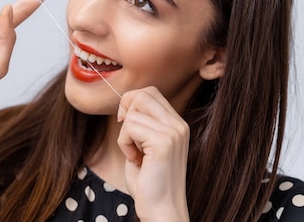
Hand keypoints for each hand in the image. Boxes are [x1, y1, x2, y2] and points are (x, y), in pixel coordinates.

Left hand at [117, 87, 189, 221]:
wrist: (161, 210)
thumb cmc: (148, 182)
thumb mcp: (144, 145)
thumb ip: (141, 122)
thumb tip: (126, 102)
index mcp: (176, 123)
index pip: (149, 92)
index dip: (131, 103)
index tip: (127, 126)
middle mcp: (179, 125)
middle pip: (142, 94)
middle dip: (126, 112)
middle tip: (128, 137)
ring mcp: (174, 133)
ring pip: (133, 111)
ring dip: (124, 134)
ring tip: (135, 154)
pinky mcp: (164, 143)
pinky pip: (130, 127)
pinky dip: (124, 144)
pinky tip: (135, 160)